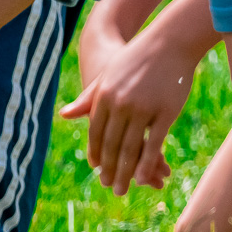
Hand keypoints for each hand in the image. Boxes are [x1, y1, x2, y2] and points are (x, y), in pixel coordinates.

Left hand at [60, 27, 196, 194]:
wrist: (167, 42)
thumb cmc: (135, 60)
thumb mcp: (107, 77)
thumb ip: (88, 99)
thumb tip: (64, 115)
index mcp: (103, 97)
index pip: (96, 133)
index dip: (96, 153)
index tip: (97, 169)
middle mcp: (120, 104)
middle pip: (111, 145)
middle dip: (109, 169)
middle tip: (109, 187)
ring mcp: (142, 109)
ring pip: (130, 148)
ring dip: (126, 172)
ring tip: (123, 189)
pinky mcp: (165, 111)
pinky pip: (154, 143)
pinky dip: (147, 163)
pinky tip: (144, 177)